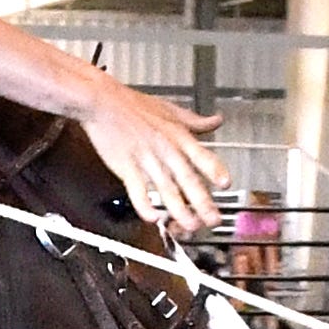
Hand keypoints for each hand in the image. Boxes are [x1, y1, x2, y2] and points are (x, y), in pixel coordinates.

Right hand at [62, 77, 228, 241]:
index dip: (214, 169)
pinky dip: (145, 206)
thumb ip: (194, 121)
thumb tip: (216, 121)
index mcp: (177, 136)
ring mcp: (146, 160)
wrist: (102, 102)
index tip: (226, 183)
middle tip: (213, 219)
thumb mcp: (169, 109)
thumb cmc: (132, 105)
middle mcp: (165, 150)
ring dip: (180, 211)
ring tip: (190, 226)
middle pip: (187, 179)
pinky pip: (137, 191)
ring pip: (166, 189)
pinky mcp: (126, 167)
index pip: (201, 155)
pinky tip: (153, 218)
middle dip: (203, 202)